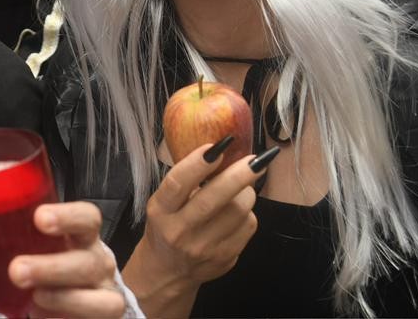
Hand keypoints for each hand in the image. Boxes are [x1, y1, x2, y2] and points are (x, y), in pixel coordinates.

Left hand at [6, 201, 126, 317]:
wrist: (72, 295)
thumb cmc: (49, 260)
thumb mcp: (39, 242)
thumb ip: (19, 231)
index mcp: (84, 235)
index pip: (86, 217)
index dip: (67, 216)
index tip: (39, 218)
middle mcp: (99, 262)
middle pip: (87, 262)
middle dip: (51, 267)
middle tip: (17, 270)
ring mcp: (105, 293)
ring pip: (98, 299)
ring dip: (62, 298)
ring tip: (33, 299)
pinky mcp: (105, 317)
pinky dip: (64, 318)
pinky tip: (42, 316)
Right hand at [121, 139, 274, 315]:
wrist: (168, 271)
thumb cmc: (166, 226)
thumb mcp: (163, 204)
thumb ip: (185, 183)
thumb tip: (220, 152)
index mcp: (162, 211)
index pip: (178, 184)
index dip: (197, 163)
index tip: (216, 146)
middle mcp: (180, 230)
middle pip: (214, 199)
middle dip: (238, 175)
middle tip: (255, 159)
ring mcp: (204, 247)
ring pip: (238, 211)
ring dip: (246, 191)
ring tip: (242, 186)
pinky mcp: (225, 258)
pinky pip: (249, 226)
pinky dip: (248, 212)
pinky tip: (239, 211)